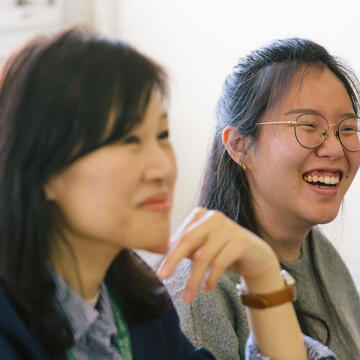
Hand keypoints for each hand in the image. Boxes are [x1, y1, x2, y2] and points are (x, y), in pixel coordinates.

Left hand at [157, 207, 279, 302]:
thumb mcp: (201, 248)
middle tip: (162, 277)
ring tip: (187, 297)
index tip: (159, 271)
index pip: (180, 235)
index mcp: (200, 215)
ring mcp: (229, 227)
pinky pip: (220, 263)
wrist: (255, 255)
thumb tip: (158, 262)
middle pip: (188, 240)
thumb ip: (183, 249)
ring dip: (194, 279)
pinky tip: (207, 289)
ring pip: (204, 256)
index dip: (168, 254)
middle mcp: (214, 217)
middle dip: (173, 260)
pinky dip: (211, 278)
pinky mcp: (241, 241)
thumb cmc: (222, 250)